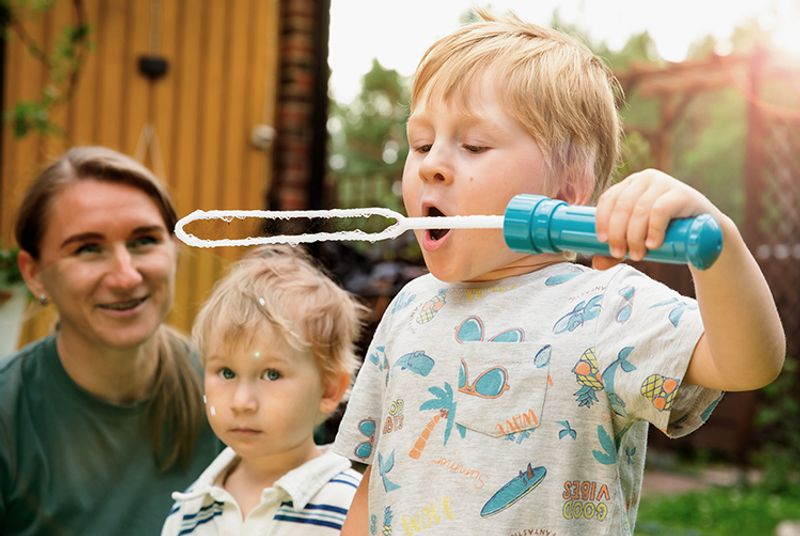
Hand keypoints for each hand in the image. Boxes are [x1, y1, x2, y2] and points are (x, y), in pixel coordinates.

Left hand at [592, 169, 719, 268]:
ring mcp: (663, 184)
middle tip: (620, 254)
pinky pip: (660, 210)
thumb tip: (596, 263)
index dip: (602, 220)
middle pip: (622, 206)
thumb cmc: (664, 232)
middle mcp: (644, 179)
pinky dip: (653, 229)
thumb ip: (617, 251)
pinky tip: (653, 244)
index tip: (602, 241)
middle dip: (617, 233)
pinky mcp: (681, 194)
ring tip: (638, 255)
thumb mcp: (637, 240)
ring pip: (639, 209)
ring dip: (634, 235)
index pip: (608, 198)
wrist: (703, 231)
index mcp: (629, 185)